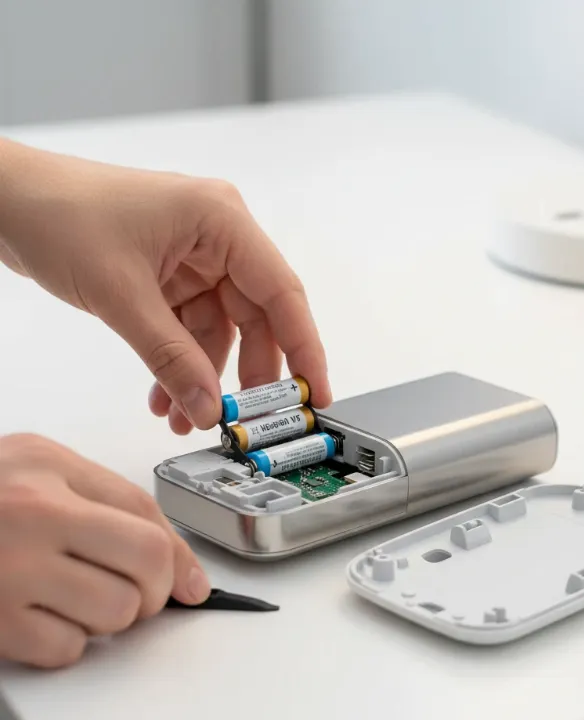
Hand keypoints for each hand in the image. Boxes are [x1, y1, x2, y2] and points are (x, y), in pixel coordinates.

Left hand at [0, 139, 331, 434]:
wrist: (5, 198)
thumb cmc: (58, 212)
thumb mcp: (121, 294)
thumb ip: (170, 357)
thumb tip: (208, 406)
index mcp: (221, 221)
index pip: (282, 293)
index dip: (305, 349)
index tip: (316, 393)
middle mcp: (217, 237)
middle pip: (256, 319)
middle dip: (248, 375)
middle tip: (247, 419)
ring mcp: (194, 259)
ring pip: (223, 332)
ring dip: (205, 377)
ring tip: (190, 418)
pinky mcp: (171, 277)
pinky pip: (190, 331)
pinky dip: (180, 365)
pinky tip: (165, 398)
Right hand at [0, 434, 210, 667]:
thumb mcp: (47, 468)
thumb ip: (118, 505)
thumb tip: (184, 572)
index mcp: (49, 471)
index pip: (148, 519)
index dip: (181, 560)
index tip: (191, 584)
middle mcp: (31, 517)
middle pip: (146, 566)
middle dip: (155, 588)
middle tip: (136, 588)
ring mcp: (7, 573)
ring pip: (115, 612)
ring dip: (112, 614)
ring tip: (81, 595)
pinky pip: (66, 649)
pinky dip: (69, 641)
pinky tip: (46, 614)